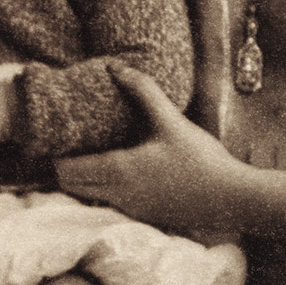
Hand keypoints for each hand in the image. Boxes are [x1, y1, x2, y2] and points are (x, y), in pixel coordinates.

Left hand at [56, 66, 241, 232]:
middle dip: (64, 168)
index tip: (57, 138)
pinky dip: (102, 191)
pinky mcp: (143, 217)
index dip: (55, 155)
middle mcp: (117, 195)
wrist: (231, 198)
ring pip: (88, 197)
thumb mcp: (171, 120)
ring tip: (91, 155)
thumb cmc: (200, 159)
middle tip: (71, 144)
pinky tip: (119, 173)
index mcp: (117, 171)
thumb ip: (143, 91)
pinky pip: (109, 205)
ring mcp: (129, 210)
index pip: (66, 171)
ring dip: (83, 180)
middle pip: (70, 187)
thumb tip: (116, 67)